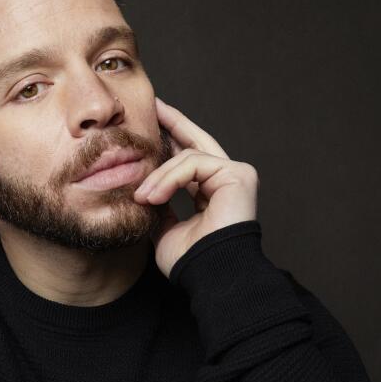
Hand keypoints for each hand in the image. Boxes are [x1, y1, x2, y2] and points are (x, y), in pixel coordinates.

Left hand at [134, 97, 258, 277]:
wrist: (209, 276)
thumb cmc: (191, 261)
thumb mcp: (164, 229)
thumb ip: (158, 205)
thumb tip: (142, 190)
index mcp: (212, 192)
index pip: (189, 160)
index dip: (170, 140)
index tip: (150, 126)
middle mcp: (228, 180)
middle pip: (196, 141)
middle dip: (172, 122)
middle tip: (152, 105)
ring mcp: (236, 175)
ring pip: (187, 156)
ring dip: (159, 176)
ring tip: (142, 197)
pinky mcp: (238, 175)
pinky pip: (194, 163)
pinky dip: (170, 178)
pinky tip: (155, 196)